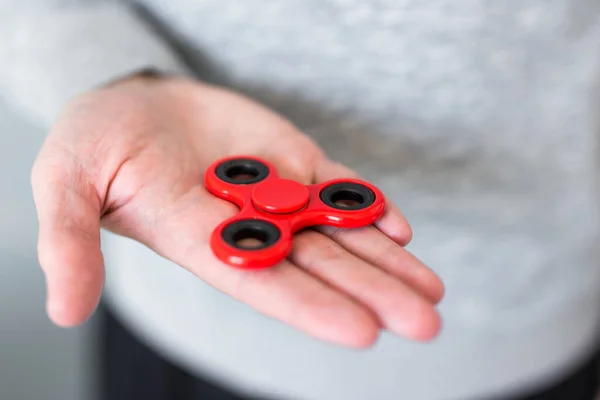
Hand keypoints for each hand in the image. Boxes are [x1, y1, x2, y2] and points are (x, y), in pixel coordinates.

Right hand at [31, 74, 443, 346]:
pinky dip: (367, 206)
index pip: (259, 281)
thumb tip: (64, 312)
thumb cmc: (94, 143)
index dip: (307, 305)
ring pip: (336, 231)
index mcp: (196, 240)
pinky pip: (335, 187)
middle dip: (370, 292)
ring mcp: (273, 192)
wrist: (131, 101)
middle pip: (315, 265)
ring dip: (386, 260)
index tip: (362, 332)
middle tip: (423, 324)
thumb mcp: (66, 184)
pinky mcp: (290, 160)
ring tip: (431, 292)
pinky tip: (400, 229)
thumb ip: (70, 242)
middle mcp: (244, 226)